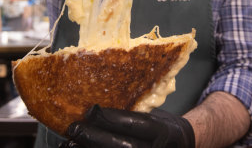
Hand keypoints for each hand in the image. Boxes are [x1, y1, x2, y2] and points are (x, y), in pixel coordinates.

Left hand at [59, 105, 194, 147]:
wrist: (182, 147)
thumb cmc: (163, 130)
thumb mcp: (155, 117)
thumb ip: (132, 116)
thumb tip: (96, 108)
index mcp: (163, 131)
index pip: (136, 125)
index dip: (112, 119)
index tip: (91, 110)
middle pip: (125, 147)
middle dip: (96, 138)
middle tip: (75, 128)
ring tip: (70, 145)